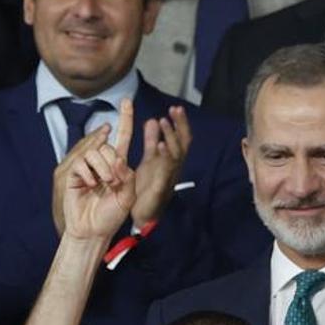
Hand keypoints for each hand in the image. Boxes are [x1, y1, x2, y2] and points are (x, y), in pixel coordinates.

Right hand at [59, 99, 136, 240]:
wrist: (92, 230)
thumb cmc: (111, 216)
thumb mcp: (127, 197)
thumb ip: (127, 177)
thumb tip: (119, 159)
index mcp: (118, 166)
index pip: (122, 138)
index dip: (125, 120)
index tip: (126, 101)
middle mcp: (102, 163)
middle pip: (108, 146)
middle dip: (113, 163)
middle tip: (113, 183)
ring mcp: (86, 168)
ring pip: (95, 152)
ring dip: (102, 168)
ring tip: (103, 185)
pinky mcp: (72, 173)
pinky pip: (81, 163)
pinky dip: (88, 174)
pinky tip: (89, 186)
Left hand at [130, 106, 190, 227]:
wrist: (142, 217)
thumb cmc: (146, 189)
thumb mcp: (148, 160)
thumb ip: (151, 141)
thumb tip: (153, 119)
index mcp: (171, 161)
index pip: (180, 138)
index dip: (179, 124)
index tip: (175, 107)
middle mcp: (174, 168)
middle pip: (182, 143)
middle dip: (180, 126)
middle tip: (176, 109)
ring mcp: (169, 178)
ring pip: (175, 155)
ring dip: (170, 137)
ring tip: (163, 121)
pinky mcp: (160, 189)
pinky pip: (164, 171)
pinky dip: (164, 158)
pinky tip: (159, 145)